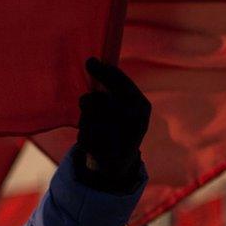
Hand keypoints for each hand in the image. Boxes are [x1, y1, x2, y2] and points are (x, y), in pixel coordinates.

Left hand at [75, 57, 150, 188]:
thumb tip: (92, 62)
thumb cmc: (121, 126)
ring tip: (95, 126)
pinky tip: (93, 140)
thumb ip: (113, 89)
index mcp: (142, 107)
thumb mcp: (126, 107)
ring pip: (87, 116)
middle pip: (96, 101)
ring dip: (85, 117)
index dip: (104, 72)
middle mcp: (133, 122)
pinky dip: (83, 133)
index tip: (90, 61)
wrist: (120, 164)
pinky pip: (83, 132)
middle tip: (85, 102)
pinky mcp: (102, 151)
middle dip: (87, 101)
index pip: (121, 84)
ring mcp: (118, 138)